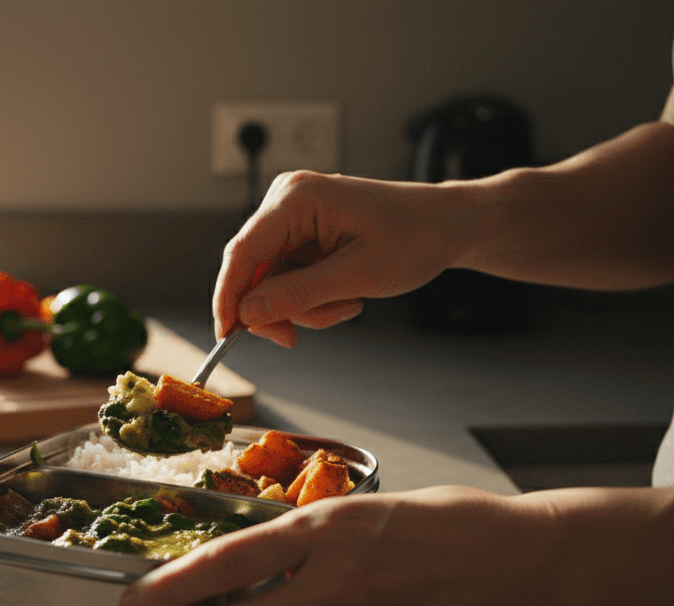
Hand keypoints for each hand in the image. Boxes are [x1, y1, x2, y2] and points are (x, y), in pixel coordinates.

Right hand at [214, 171, 478, 346]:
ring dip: (304, 307)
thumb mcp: (357, 275)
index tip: (226, 336)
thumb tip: (247, 314)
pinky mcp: (303, 235)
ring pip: (271, 282)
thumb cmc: (415, 237)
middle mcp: (287, 201)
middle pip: (252, 270)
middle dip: (278, 308)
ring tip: (347, 305)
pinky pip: (288, 279)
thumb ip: (298, 294)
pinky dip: (312, 299)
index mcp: (297, 197)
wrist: (447, 226)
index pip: (242, 251)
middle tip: (296, 338)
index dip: (228, 296)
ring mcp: (294, 218)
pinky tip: (345, 296)